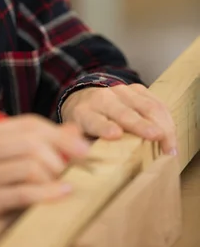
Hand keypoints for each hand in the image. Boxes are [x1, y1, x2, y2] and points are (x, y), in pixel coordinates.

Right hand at [0, 115, 89, 246]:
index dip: (60, 134)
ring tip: (62, 185)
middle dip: (60, 154)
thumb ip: (38, 145)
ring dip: (54, 176)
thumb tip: (74, 131)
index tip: (84, 148)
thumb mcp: (8, 163)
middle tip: (75, 169)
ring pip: (30, 164)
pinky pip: (24, 192)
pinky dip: (49, 193)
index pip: (28, 124)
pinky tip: (63, 193)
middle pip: (31, 141)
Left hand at [60, 84, 176, 155]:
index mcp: (85, 113)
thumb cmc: (84, 125)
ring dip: (161, 124)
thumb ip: (80, 146)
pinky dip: (166, 118)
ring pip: (145, 106)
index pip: (95, 121)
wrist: (86, 98)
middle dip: (141, 125)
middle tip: (158, 138)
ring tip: (170, 146)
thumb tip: (86, 157)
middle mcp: (103, 99)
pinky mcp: (136, 89)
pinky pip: (156, 102)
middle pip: (123, 112)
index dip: (105, 127)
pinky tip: (171, 134)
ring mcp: (121, 91)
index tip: (115, 134)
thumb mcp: (76, 137)